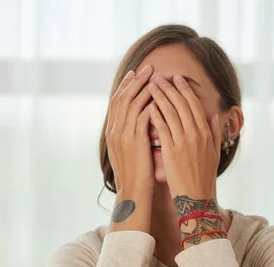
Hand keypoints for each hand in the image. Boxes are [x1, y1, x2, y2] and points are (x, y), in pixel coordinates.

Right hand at [106, 65, 154, 195]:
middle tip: (147, 67)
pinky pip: (143, 115)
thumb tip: (137, 121)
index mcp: (112, 132)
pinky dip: (151, 103)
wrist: (132, 192)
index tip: (134, 73)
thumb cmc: (134, 175)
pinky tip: (162, 96)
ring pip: (132, 103)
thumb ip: (129, 134)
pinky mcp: (136, 141)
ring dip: (145, 87)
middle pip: (123, 97)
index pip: (116, 101)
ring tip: (156, 76)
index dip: (125, 85)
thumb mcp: (126, 151)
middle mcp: (115, 131)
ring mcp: (124, 135)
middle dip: (135, 81)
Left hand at [147, 74, 222, 199]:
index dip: (184, 90)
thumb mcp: (214, 153)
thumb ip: (213, 133)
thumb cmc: (204, 177)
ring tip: (149, 86)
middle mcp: (195, 134)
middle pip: (181, 104)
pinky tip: (148, 106)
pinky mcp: (171, 151)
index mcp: (205, 132)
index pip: (194, 104)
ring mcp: (183, 141)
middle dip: (169, 88)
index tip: (176, 78)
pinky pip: (162, 128)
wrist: (197, 198)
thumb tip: (214, 116)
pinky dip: (155, 115)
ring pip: (170, 113)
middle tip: (157, 76)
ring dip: (159, 97)